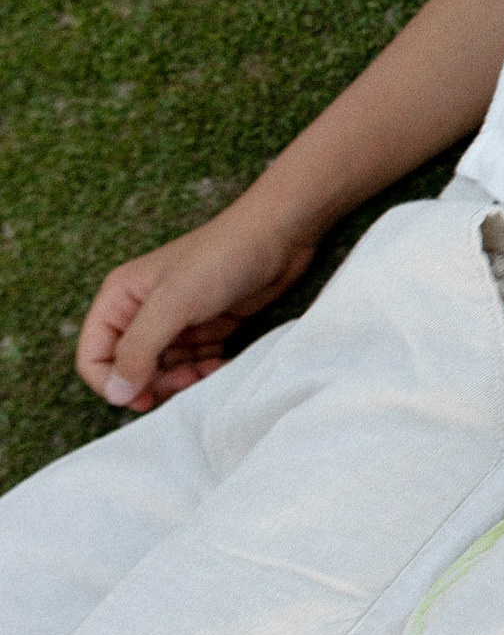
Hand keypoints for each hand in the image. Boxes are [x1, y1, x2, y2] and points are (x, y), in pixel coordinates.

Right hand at [79, 201, 321, 411]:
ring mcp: (175, 321)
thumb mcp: (173, 304)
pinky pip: (194, 365)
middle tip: (186, 380)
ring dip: (184, 380)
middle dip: (155, 383)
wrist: (279, 237)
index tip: (143, 398)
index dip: (111, 383)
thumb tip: (117, 394)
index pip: (93, 356)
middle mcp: (142, 311)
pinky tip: (223, 364)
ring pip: (164, 372)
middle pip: (130, 369)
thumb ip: (139, 349)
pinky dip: (206, 372)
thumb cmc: (221, 259)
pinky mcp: (205, 328)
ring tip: (208, 370)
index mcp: (120, 298)